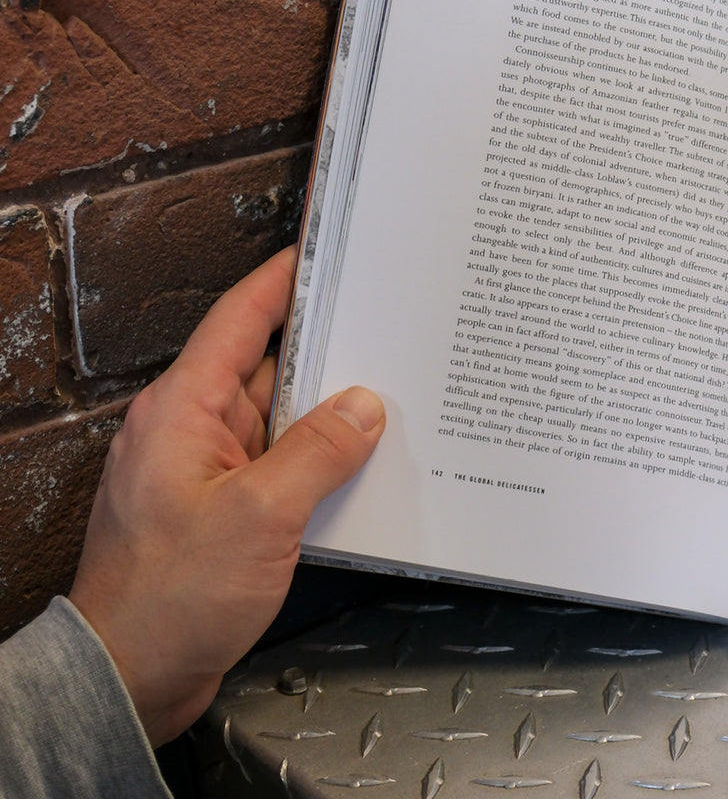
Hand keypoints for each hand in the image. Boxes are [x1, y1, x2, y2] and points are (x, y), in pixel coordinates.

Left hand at [69, 246, 385, 744]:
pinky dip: (320, 460)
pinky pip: (282, 465)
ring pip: (282, 420)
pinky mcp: (224, 510)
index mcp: (183, 410)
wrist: (132, 677)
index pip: (239, 320)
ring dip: (330, 416)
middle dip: (329, 351)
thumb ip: (318, 452)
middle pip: (270, 368)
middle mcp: (192, 431)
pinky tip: (362, 466)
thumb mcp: (259, 515)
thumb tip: (364, 406)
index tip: (325, 252)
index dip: (283, 280)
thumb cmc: (169, 599)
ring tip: (394, 399)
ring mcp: (208, 471)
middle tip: (387, 326)